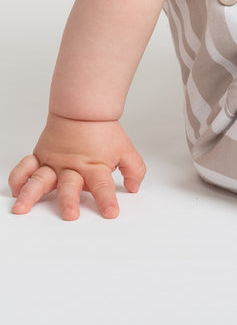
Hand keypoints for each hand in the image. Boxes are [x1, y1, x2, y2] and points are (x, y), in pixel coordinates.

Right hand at [8, 113, 145, 219]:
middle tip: (70, 214)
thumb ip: (133, 170)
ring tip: (22, 208)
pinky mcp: (40, 157)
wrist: (83, 110)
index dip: (107, 200)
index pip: (103, 186)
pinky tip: (15, 191)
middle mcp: (72, 167)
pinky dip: (18, 179)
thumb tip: (135, 187)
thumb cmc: (102, 131)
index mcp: (94, 167)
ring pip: (40, 179)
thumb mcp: (125, 150)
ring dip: (31, 194)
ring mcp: (54, 163)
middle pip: (70, 186)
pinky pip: (25, 167)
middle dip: (69, 201)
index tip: (110, 213)